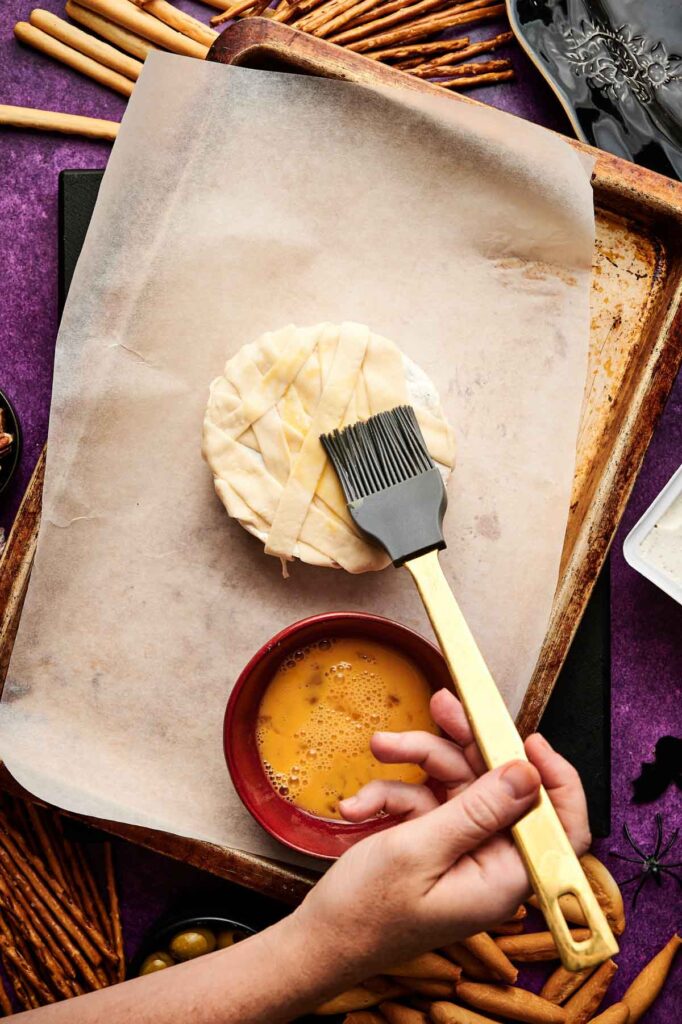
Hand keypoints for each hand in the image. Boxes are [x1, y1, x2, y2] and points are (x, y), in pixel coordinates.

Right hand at [292, 688, 590, 982]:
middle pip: (496, 785)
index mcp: (502, 877)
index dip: (554, 779)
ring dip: (413, 761)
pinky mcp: (429, 841)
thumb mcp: (419, 851)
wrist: (318, 942)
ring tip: (380, 747)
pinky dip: (389, 794)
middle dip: (463, 744)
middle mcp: (487, 861)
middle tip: (440, 706)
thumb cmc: (366, 913)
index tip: (529, 740)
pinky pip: (423, 799)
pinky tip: (358, 806)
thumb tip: (527, 774)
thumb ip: (476, 810)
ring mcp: (457, 849)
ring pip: (454, 782)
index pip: (558, 827)